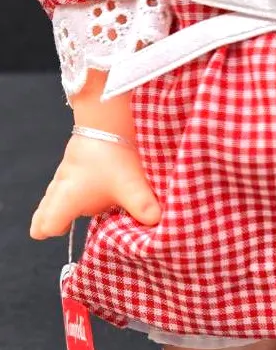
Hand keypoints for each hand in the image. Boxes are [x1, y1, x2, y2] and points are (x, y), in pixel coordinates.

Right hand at [30, 134, 160, 239]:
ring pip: (54, 194)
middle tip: (60, 228)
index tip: (62, 231)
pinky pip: (65, 180)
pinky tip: (87, 188)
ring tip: (73, 212)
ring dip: (60, 204)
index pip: (47, 224)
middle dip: (47, 221)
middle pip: (45, 211)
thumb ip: (144, 208)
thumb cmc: (113, 156)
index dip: (51, 229)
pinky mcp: (75, 159)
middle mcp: (61, 187)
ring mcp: (66, 171)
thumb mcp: (131, 186)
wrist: (107, 119)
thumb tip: (156, 222)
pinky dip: (70, 188)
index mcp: (67, 198)